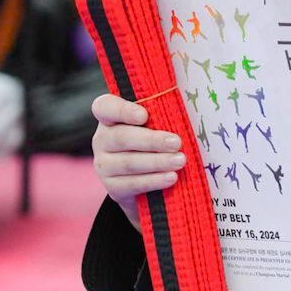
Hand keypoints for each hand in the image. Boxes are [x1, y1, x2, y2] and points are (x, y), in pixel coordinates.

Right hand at [90, 94, 186, 229]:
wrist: (147, 184)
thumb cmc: (157, 142)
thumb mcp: (157, 125)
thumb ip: (162, 114)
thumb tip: (187, 103)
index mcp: (111, 118)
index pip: (105, 107)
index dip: (122, 110)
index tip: (144, 115)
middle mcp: (102, 140)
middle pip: (121, 137)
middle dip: (152, 140)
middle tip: (176, 143)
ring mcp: (104, 165)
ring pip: (128, 162)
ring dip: (157, 162)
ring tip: (180, 161)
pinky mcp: (113, 188)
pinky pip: (132, 184)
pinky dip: (154, 180)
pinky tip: (171, 177)